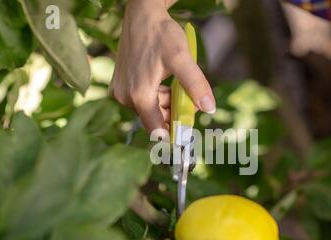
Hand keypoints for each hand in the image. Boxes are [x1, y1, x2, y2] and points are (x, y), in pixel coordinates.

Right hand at [110, 0, 215, 132]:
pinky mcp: (121, 85)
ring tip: (176, 83)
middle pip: (156, 119)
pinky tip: (164, 80)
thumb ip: (195, 84)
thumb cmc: (160, 34)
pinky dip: (158, 95)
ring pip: (151, 109)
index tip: (188, 131)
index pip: (157, 131)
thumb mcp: (181, 59)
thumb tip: (209, 108)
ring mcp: (121, 92)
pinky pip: (143, 99)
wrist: (142, 15)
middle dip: (173, 112)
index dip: (174, 134)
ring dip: (167, 102)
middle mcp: (126, 98)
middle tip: (188, 97)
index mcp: (139, 95)